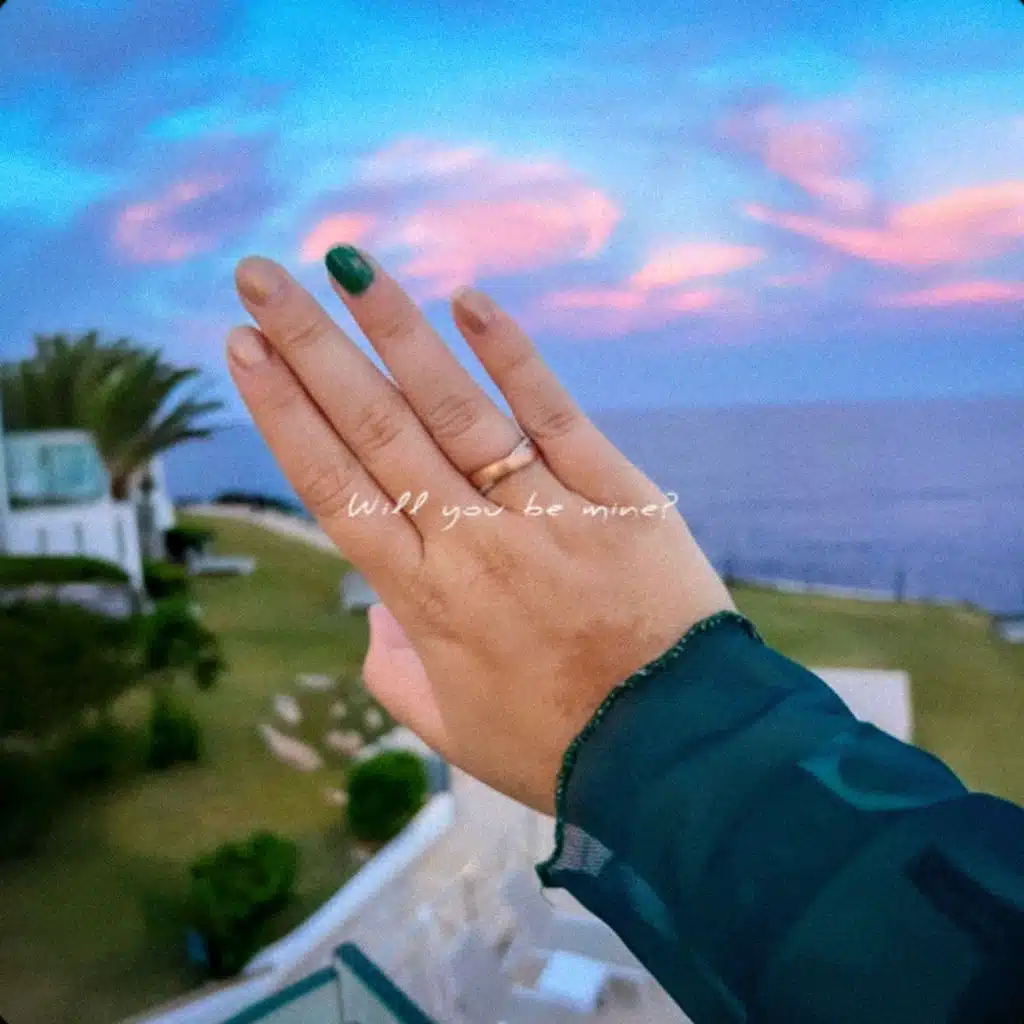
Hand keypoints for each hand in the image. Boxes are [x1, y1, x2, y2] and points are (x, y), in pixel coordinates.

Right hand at [226, 248, 734, 812]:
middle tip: (259, 281)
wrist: (683, 755)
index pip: (334, 488)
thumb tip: (373, 612)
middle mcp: (472, 543)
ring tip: (346, 266)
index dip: (283, 415)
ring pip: (454, 408)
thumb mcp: (454, 731)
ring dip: (395, 332)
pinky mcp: (615, 493)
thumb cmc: (562, 747)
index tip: (242, 353)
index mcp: (425, 601)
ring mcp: (545, 511)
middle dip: (310, 350)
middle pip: (375, 430)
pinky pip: (554, 413)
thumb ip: (395, 670)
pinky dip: (510, 355)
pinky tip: (468, 300)